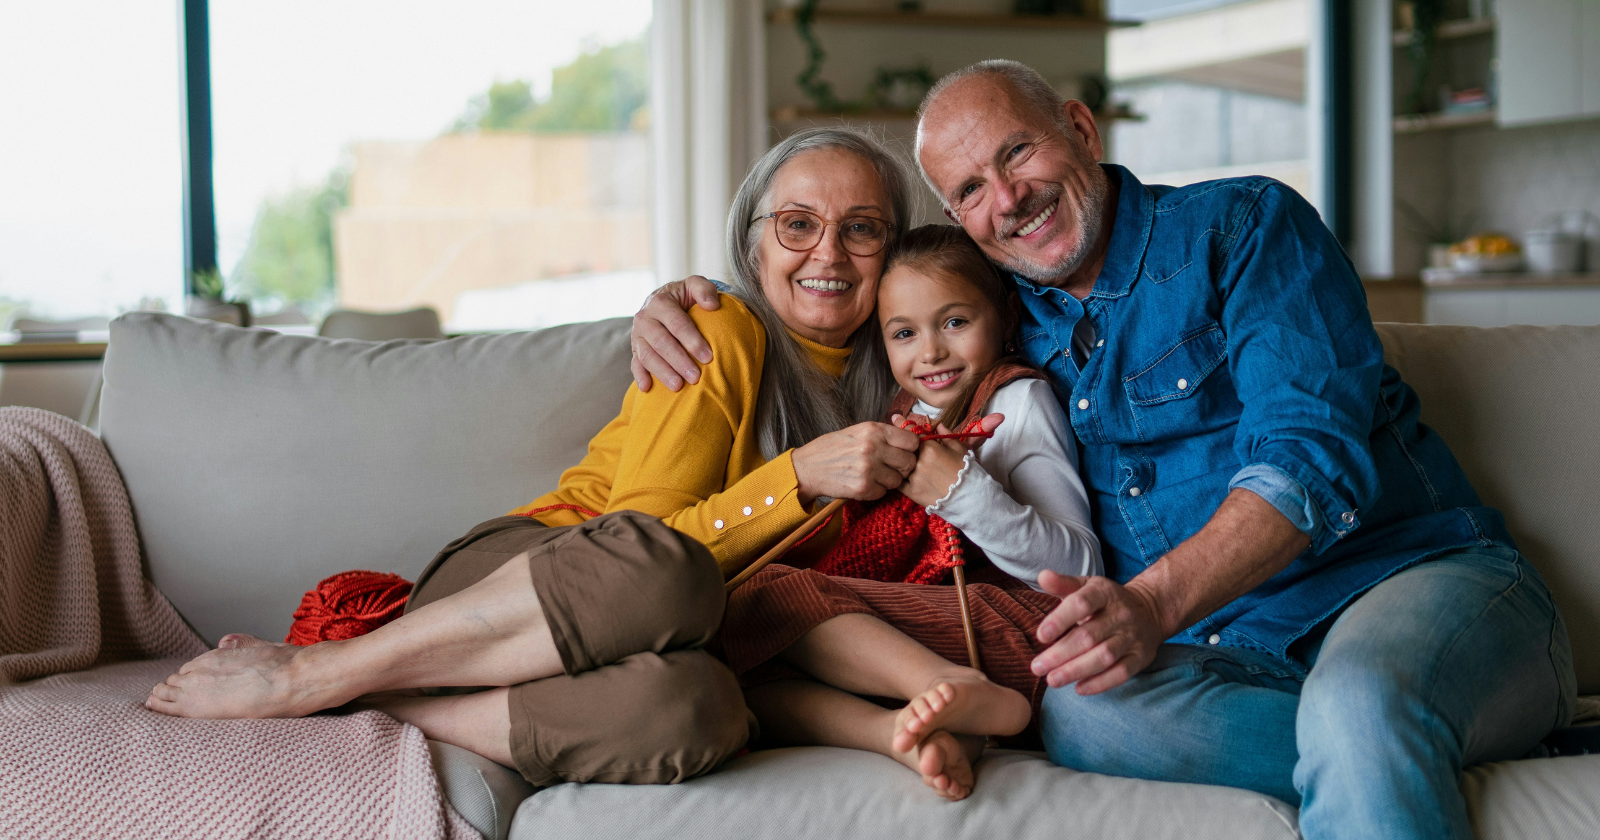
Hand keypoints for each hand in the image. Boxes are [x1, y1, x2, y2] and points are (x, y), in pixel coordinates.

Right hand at [630, 276, 721, 391]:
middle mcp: (645, 318)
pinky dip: (639, 376)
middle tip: (696, 377)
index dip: (693, 341)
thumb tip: (712, 305)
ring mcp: (637, 335)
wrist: (663, 302)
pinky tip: (647, 388)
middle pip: (662, 343)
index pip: (677, 324)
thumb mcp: (694, 285)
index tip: (709, 357)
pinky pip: (634, 364)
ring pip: (647, 356)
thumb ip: (704, 290)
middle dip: (679, 361)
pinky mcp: (634, 349)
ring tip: (678, 386)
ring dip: (663, 372)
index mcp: (660, 302)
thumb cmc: (684, 297)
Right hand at [791, 422, 920, 504]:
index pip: (912, 441)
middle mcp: (873, 448)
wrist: (808, 467)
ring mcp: (869, 469)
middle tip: (890, 468)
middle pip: (909, 462)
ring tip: (874, 475)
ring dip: (889, 481)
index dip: (910, 449)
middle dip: (902, 467)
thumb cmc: (832, 448)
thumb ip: (882, 434)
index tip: (904, 453)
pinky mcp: (863, 488)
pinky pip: (883, 492)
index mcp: (874, 430)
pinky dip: (876, 491)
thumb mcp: (857, 431)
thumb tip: (908, 436)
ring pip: (898, 480)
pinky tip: (864, 483)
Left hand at [898, 413, 1003, 506]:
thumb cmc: (967, 470)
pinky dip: (898, 476)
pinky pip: (898, 481)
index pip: (911, 432)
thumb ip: (946, 434)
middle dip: (901, 445)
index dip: (903, 423)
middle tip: (897, 442)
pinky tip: (901, 475)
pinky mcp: (912, 492)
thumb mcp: (960, 448)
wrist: (970, 497)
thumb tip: (937, 424)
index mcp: (930, 448)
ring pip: (899, 464)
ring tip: (899, 459)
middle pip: (903, 448)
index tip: (895, 417)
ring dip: (899, 461)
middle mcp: (919, 461)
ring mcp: (914, 477)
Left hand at [1029, 571, 1166, 694]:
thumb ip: (1063, 584)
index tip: (1040, 636)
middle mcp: (1121, 614)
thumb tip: (1043, 576)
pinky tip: (1079, 689)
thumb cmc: (1106, 600)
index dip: (1060, 620)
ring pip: (1104, 656)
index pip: (1081, 604)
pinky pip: (1121, 673)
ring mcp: (1132, 637)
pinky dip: (1100, 683)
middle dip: (1061, 653)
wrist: (1150, 610)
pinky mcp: (1141, 657)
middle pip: (1089, 636)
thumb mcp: (1087, 586)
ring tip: (1052, 680)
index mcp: (1104, 593)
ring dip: (1076, 670)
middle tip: (1037, 667)